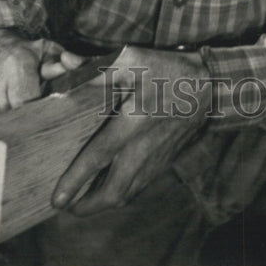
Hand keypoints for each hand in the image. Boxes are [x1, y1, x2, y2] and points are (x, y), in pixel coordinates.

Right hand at [0, 28, 82, 121]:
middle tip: (31, 109)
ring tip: (13, 106)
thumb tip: (70, 64)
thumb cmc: (23, 53)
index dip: (40, 112)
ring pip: (0, 127)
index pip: (31, 104)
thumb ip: (67, 61)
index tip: (45, 113)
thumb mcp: (49, 51)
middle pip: (16, 120)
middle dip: (26, 119)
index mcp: (17, 65)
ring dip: (9, 123)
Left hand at [51, 45, 210, 216]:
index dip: (74, 181)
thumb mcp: (133, 58)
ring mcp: (157, 158)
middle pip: (113, 192)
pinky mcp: (166, 159)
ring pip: (128, 193)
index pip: (97, 158)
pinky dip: (122, 192)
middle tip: (66, 206)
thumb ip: (97, 66)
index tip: (56, 200)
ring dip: (103, 203)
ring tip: (84, 203)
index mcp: (132, 124)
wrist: (209, 83)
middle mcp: (143, 148)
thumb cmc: (168, 69)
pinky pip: (140, 185)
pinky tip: (112, 186)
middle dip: (87, 206)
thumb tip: (65, 63)